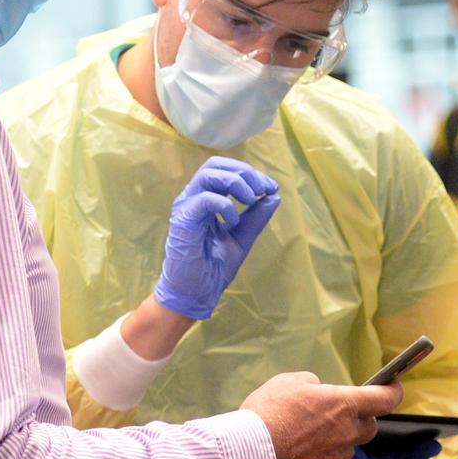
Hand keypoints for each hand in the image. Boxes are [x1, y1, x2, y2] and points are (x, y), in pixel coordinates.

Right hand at [154, 157, 279, 319]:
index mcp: (205, 199)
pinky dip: (226, 205)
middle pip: (215, 164)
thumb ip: (256, 217)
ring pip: (209, 175)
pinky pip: (205, 199)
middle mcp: (193, 198)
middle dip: (244, 173)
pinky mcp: (183, 220)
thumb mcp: (242, 237)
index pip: (224, 170)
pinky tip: (233, 221)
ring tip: (250, 200)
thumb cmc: (213, 268)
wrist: (197, 293)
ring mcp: (186, 207)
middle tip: (262, 190)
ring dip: (236, 183)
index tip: (271, 188)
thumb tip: (274, 196)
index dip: (250, 174)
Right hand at [240, 372, 402, 458]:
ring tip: (310, 432)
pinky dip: (320, 455)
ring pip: (347, 447)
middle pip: (369, 427)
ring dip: (338, 439)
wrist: (248, 454)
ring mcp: (334, 458)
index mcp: (344, 405)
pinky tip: (299, 449)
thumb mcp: (290, 381)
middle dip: (361, 418)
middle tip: (340, 411)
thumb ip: (313, 385)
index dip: (393, 391)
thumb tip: (319, 392)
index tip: (393, 386)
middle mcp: (346, 434)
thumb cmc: (269, 412)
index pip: (385, 399)